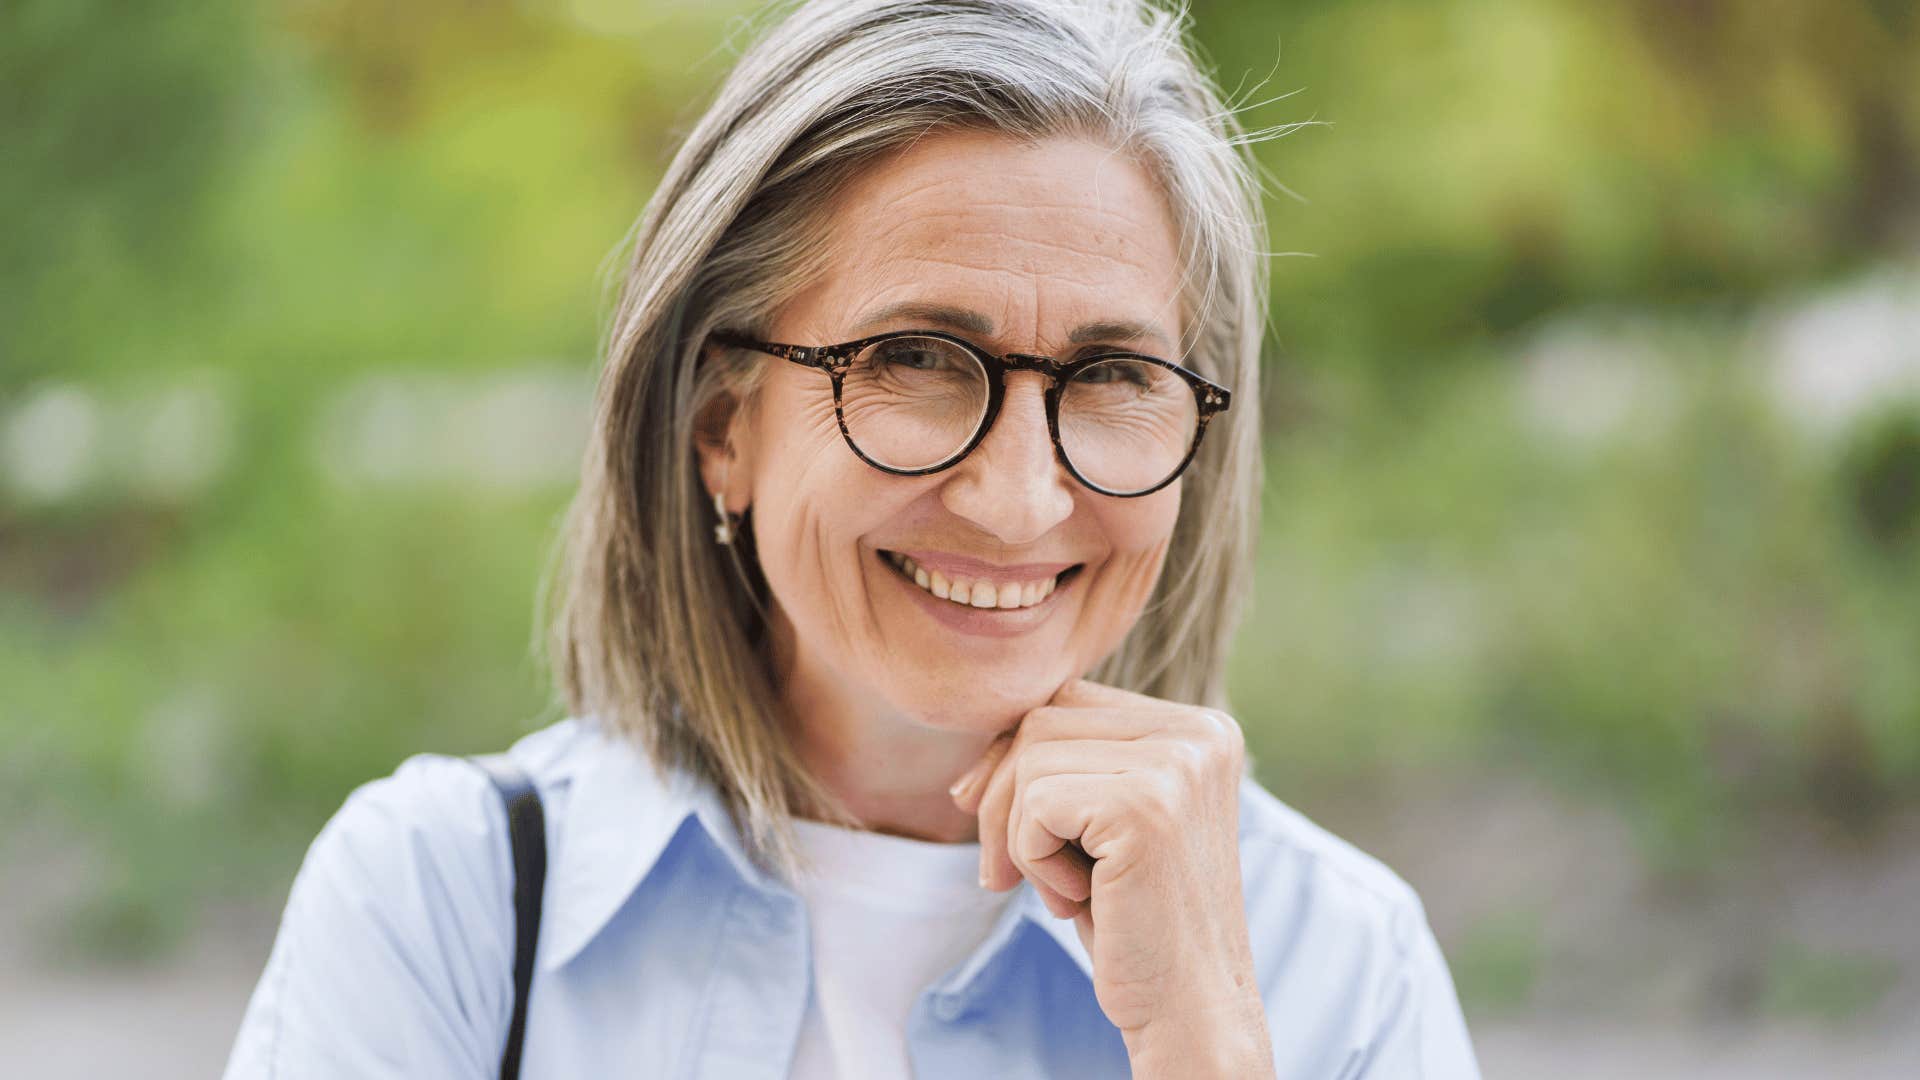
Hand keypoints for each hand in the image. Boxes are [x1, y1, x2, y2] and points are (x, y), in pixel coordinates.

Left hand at [949, 679, 1273, 1077]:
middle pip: (1043, 720)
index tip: (998, 829)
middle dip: (1001, 799)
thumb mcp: (1104, 822)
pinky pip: (1035, 804)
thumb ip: (1071, 762)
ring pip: (1031, 757)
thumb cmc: (1136, 919)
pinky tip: (1078, 900)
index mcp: (1202, 729)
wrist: (1190, 1009)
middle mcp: (1201, 733)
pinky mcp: (1147, 807)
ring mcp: (1179, 765)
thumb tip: (979, 741)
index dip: (1015, 763)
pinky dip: (1032, 858)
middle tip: (1005, 875)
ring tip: (1064, 890)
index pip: (1068, 702)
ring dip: (1019, 835)